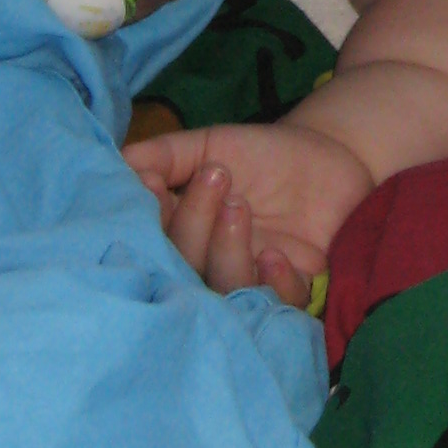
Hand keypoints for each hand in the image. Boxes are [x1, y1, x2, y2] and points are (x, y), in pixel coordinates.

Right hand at [122, 116, 373, 306]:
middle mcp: (211, 264)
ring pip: (226, 288)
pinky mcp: (294, 285)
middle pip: (185, 267)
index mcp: (182, 234)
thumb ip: (164, 155)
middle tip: (215, 177)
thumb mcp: (208, 145)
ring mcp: (251, 277)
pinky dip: (275, 284)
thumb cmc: (259, 154)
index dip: (150, 217)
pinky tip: (274, 255)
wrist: (326, 153)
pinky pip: (280, 303)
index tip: (153, 182)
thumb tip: (121, 166)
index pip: (153, 239)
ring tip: (239, 205)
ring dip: (227, 250)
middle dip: (193, 224)